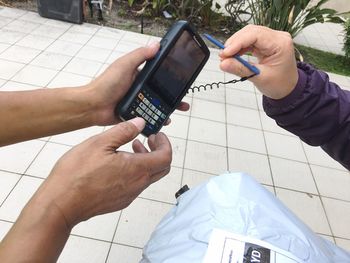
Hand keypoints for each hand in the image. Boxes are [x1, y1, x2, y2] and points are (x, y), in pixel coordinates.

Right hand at [34, 117, 171, 227]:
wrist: (61, 204)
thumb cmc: (77, 173)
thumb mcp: (100, 143)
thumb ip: (124, 131)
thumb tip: (140, 123)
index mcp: (136, 169)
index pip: (166, 157)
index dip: (165, 144)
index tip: (157, 135)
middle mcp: (137, 185)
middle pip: (162, 168)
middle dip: (159, 151)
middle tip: (148, 139)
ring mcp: (130, 195)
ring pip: (149, 176)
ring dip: (146, 160)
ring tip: (131, 147)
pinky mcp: (120, 201)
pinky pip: (137, 184)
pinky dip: (136, 170)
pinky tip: (119, 163)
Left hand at [85, 42, 189, 125]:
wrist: (93, 106)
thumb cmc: (106, 84)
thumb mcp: (124, 65)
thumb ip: (140, 55)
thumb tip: (156, 44)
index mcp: (138, 75)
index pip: (158, 75)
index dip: (170, 78)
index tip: (181, 81)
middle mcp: (139, 88)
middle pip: (161, 92)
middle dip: (173, 97)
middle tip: (183, 101)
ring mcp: (137, 102)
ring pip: (157, 105)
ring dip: (167, 109)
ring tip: (176, 111)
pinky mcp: (134, 114)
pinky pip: (148, 116)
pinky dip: (157, 119)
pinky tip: (163, 121)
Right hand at [219, 25, 298, 99]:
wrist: (288, 89)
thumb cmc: (279, 84)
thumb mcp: (259, 78)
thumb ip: (240, 69)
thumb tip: (223, 64)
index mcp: (280, 43)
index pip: (255, 35)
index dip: (238, 42)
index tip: (225, 53)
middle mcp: (277, 37)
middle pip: (250, 32)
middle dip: (235, 43)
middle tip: (223, 56)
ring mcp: (272, 38)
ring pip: (248, 34)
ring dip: (236, 44)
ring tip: (226, 57)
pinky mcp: (266, 42)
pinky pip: (249, 40)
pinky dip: (240, 47)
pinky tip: (233, 55)